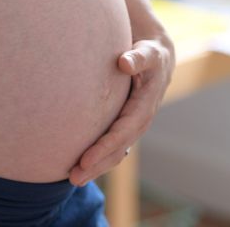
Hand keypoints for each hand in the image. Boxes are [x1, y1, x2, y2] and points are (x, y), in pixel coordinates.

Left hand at [68, 33, 175, 186]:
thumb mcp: (148, 52)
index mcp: (146, 104)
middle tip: (74, 177)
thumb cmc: (149, 51)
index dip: (105, 146)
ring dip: (97, 165)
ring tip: (73, 178)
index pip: (124, 131)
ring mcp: (133, 123)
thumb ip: (139, 57)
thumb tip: (125, 62)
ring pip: (116, 150)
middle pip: (119, 147)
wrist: (157, 55)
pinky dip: (99, 156)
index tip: (85, 159)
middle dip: (98, 164)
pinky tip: (81, 165)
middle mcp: (141, 118)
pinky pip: (113, 143)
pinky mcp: (125, 122)